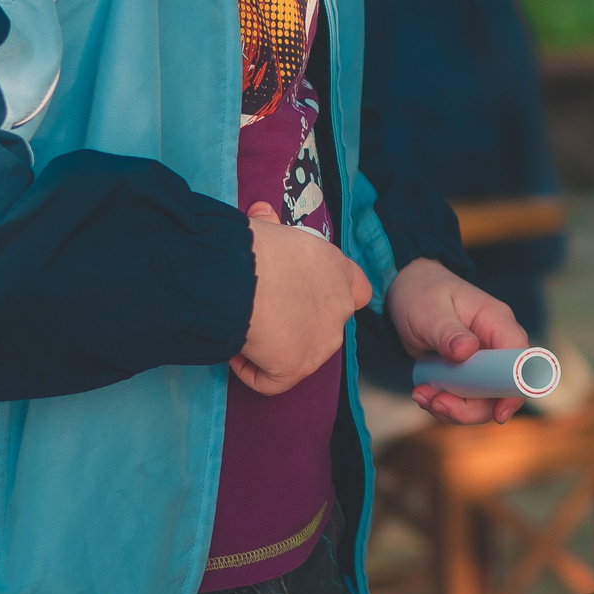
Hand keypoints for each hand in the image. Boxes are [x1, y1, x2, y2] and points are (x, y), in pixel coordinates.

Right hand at [236, 202, 369, 395]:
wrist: (241, 276)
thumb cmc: (252, 247)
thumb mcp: (270, 229)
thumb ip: (271, 226)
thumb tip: (261, 212)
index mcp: (337, 269)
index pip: (358, 290)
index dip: (333, 297)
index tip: (301, 297)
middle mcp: (340, 307)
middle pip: (325, 327)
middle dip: (294, 325)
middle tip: (259, 314)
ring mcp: (323, 341)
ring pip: (299, 355)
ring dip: (272, 348)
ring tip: (243, 329)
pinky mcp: (298, 367)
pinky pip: (273, 381)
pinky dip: (251, 371)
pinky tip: (235, 350)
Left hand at [390, 258, 530, 423]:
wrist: (406, 289)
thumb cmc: (421, 294)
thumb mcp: (430, 312)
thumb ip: (449, 333)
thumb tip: (468, 351)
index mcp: (497, 322)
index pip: (520, 359)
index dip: (516, 388)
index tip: (499, 414)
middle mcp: (495, 345)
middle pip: (502, 390)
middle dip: (470, 407)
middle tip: (436, 404)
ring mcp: (482, 362)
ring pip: (482, 401)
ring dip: (451, 408)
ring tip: (421, 396)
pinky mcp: (467, 373)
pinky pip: (464, 399)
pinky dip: (443, 403)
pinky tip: (422, 393)